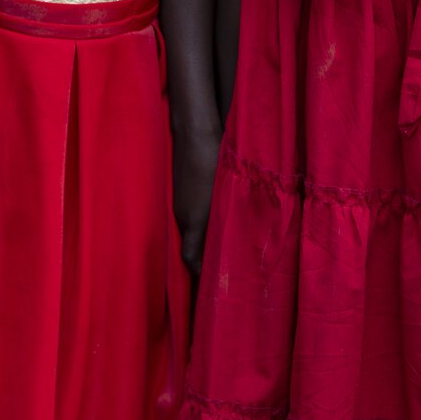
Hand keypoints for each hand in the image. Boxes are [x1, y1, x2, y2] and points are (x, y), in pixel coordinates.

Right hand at [172, 132, 218, 276]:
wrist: (194, 131)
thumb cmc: (213, 161)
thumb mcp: (228, 194)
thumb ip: (232, 220)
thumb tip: (240, 242)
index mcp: (192, 222)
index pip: (191, 260)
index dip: (201, 274)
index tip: (213, 288)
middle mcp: (182, 215)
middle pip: (190, 247)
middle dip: (203, 261)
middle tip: (222, 270)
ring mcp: (180, 202)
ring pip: (191, 231)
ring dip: (204, 241)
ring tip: (223, 247)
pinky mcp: (181, 190)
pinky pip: (190, 215)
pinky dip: (201, 223)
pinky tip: (216, 218)